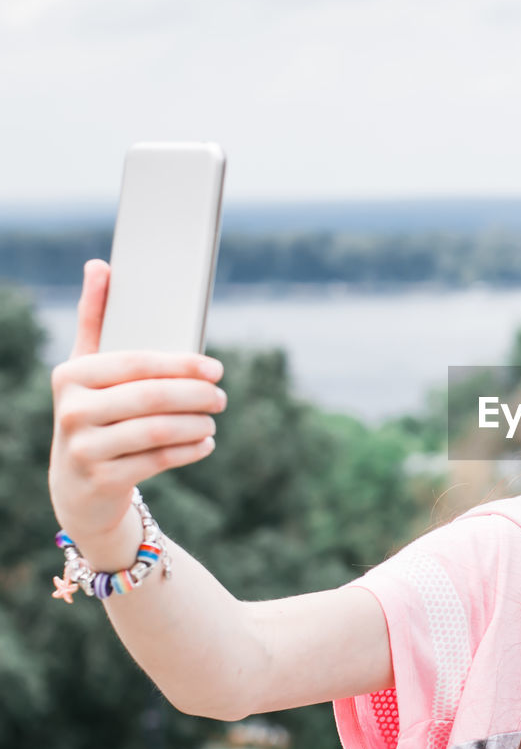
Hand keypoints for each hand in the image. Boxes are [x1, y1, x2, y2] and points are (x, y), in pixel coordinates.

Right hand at [48, 260, 225, 561]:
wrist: (77, 484)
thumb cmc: (94, 411)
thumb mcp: (89, 368)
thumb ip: (96, 318)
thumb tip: (100, 264)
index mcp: (71, 374)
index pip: (137, 364)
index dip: (183, 365)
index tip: (217, 369)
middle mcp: (71, 410)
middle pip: (152, 398)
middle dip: (197, 396)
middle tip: (221, 397)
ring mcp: (84, 448)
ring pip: (158, 431)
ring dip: (197, 424)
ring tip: (213, 420)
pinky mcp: (102, 479)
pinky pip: (159, 460)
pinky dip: (190, 450)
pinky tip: (205, 443)